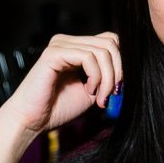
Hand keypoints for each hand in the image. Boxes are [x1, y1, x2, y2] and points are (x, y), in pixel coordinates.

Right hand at [0, 32, 121, 136]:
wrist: (32, 121)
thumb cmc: (58, 109)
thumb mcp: (92, 91)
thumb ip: (107, 77)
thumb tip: (131, 69)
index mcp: (76, 47)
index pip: (111, 41)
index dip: (122, 63)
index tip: (118, 89)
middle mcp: (68, 41)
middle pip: (111, 42)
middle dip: (118, 70)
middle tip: (111, 94)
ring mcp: (60, 44)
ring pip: (103, 50)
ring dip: (107, 77)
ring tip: (99, 96)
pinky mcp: (54, 53)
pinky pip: (88, 57)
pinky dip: (96, 76)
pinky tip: (88, 90)